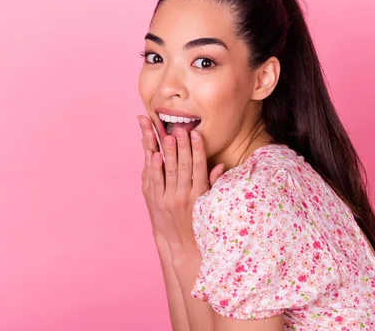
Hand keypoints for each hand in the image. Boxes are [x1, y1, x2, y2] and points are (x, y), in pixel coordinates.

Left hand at [138, 115, 224, 249]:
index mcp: (199, 194)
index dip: (197, 149)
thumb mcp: (210, 203)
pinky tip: (154, 154)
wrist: (182, 245)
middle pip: (183, 165)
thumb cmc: (198, 221)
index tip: (196, 134)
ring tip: (167, 135)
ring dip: (168, 152)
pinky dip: (154, 167)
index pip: (199, 166)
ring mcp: (169, 199)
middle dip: (182, 145)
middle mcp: (184, 196)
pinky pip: (155, 181)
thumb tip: (220, 166)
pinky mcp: (156, 202)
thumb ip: (213, 183)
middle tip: (180, 128)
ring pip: (169, 170)